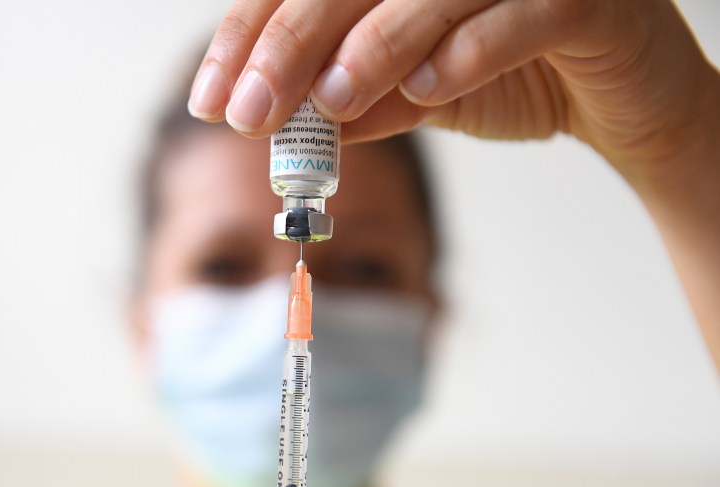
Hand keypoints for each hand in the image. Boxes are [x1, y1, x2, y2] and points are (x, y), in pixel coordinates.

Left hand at [189, 0, 714, 168]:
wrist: (617, 96)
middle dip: (287, 44)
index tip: (214, 97)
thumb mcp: (416, 93)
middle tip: (247, 111)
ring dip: (371, 47)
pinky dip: (466, 56)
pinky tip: (426, 94)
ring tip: (329, 102)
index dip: (252, 35)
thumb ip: (357, 101)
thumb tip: (282, 122)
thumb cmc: (513, 74)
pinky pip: (516, 18)